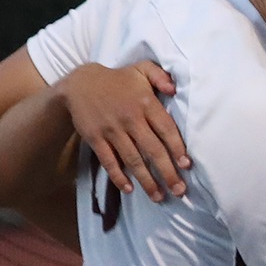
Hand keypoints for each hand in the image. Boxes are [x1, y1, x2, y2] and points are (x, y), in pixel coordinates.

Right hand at [58, 61, 189, 199]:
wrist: (79, 83)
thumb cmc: (118, 79)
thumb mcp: (141, 69)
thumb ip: (160, 76)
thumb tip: (175, 89)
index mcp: (145, 103)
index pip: (166, 129)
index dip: (177, 148)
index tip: (187, 165)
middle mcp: (130, 118)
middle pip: (153, 150)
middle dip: (167, 172)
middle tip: (179, 190)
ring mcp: (112, 130)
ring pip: (132, 160)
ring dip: (146, 180)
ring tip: (159, 196)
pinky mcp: (95, 138)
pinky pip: (109, 161)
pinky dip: (118, 176)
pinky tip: (129, 189)